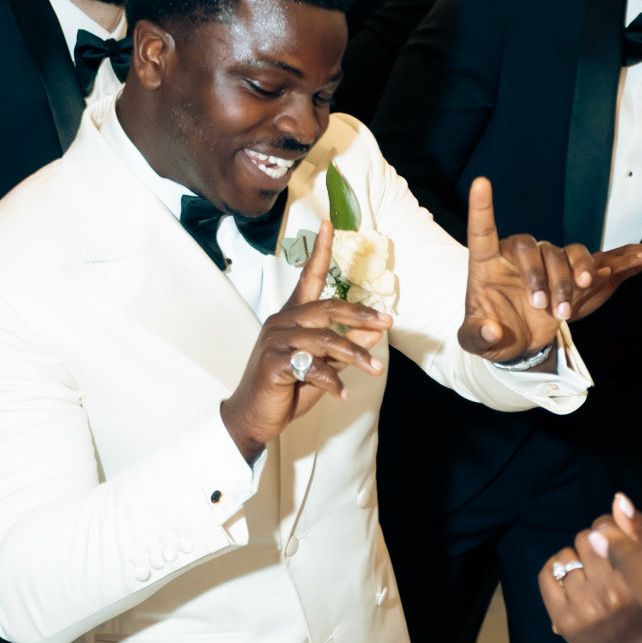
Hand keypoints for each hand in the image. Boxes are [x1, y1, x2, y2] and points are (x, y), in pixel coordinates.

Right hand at [220, 223, 391, 462]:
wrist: (254, 417)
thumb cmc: (288, 389)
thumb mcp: (324, 366)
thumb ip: (346, 348)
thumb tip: (376, 331)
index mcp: (292, 317)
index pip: (307, 277)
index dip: (319, 251)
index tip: (329, 225)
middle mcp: (281, 322)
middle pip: (327, 308)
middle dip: (360, 314)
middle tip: (387, 322)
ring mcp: (275, 341)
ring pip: (325, 339)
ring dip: (355, 354)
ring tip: (376, 369)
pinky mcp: (273, 363)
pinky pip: (311, 366)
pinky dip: (332, 380)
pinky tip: (343, 392)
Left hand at [458, 177, 641, 361]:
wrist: (518, 340)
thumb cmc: (492, 333)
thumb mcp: (478, 340)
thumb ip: (481, 336)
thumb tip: (492, 331)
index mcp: (489, 264)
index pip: (483, 231)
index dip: (482, 208)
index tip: (481, 182)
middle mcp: (523, 256)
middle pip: (540, 250)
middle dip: (547, 278)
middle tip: (545, 307)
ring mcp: (553, 263)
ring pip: (572, 255)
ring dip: (579, 275)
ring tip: (581, 294)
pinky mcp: (576, 276)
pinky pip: (604, 261)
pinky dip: (627, 258)